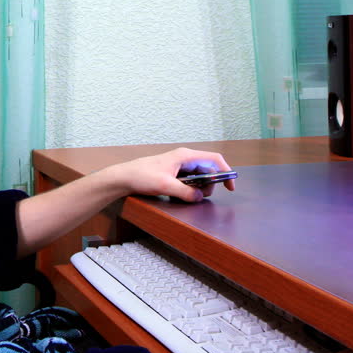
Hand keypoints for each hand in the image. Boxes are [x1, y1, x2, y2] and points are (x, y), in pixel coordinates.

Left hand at [108, 147, 234, 201]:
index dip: (226, 171)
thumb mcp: (166, 186)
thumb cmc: (141, 176)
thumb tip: (200, 196)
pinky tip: (179, 195)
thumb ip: (186, 192)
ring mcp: (179, 165)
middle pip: (208, 170)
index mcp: (185, 156)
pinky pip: (189, 181)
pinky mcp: (173, 173)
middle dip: (209, 185)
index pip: (214, 159)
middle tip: (200, 196)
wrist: (123, 178)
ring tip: (187, 196)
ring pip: (199, 177)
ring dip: (198, 188)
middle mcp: (184, 158)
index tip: (229, 187)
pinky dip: (189, 189)